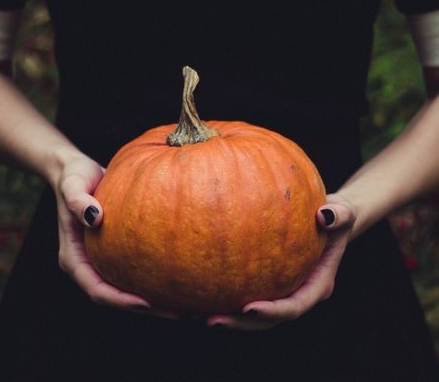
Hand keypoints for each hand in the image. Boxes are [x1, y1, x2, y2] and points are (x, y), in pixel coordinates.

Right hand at [54, 155, 177, 317]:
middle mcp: (87, 265)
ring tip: (184, 303)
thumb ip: (77, 200)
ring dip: (152, 300)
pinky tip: (177, 277)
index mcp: (73, 259)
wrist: (77, 171)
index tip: (146, 303)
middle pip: (114, 297)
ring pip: (126, 289)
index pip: (96, 289)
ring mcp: (101, 261)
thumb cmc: (73, 177)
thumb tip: (94, 217)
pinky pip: (134, 271)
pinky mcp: (114, 253)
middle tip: (177, 312)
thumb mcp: (72, 185)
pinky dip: (152, 278)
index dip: (120, 300)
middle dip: (143, 308)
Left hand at [205, 193, 356, 329]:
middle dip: (239, 324)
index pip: (294, 307)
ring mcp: (277, 291)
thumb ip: (339, 215)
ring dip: (224, 316)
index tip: (249, 309)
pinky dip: (218, 295)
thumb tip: (325, 216)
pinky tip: (192, 291)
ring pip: (249, 313)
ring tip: (193, 313)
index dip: (272, 313)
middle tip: (211, 320)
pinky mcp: (262, 282)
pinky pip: (239, 292)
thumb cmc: (334, 216)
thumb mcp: (344, 212)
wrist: (326, 220)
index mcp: (315, 286)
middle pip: (266, 320)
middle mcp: (294, 294)